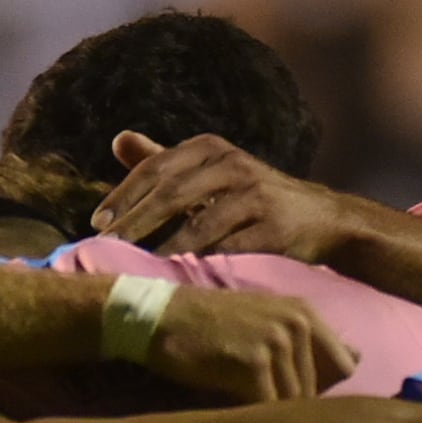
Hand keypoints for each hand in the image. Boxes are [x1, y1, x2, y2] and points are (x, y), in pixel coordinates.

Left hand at [95, 132, 384, 268]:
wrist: (325, 219)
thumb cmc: (254, 199)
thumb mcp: (211, 171)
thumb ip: (165, 160)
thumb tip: (118, 140)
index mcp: (210, 149)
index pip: (156, 168)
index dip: (124, 196)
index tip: (96, 224)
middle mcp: (232, 164)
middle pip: (172, 193)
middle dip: (133, 224)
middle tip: (102, 249)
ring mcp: (256, 195)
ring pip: (199, 225)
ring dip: (162, 250)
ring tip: (134, 270)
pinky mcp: (276, 228)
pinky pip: (231, 251)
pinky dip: (202, 267)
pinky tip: (180, 282)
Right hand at [125, 280, 353, 402]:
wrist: (162, 317)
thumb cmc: (213, 325)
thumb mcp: (270, 318)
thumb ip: (314, 340)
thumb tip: (358, 359)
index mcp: (307, 313)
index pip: (344, 366)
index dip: (323, 391)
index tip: (302, 408)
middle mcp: (298, 323)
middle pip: (315, 390)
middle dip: (296, 412)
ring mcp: (277, 341)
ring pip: (293, 402)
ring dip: (275, 420)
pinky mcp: (252, 363)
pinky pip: (266, 408)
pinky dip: (255, 422)